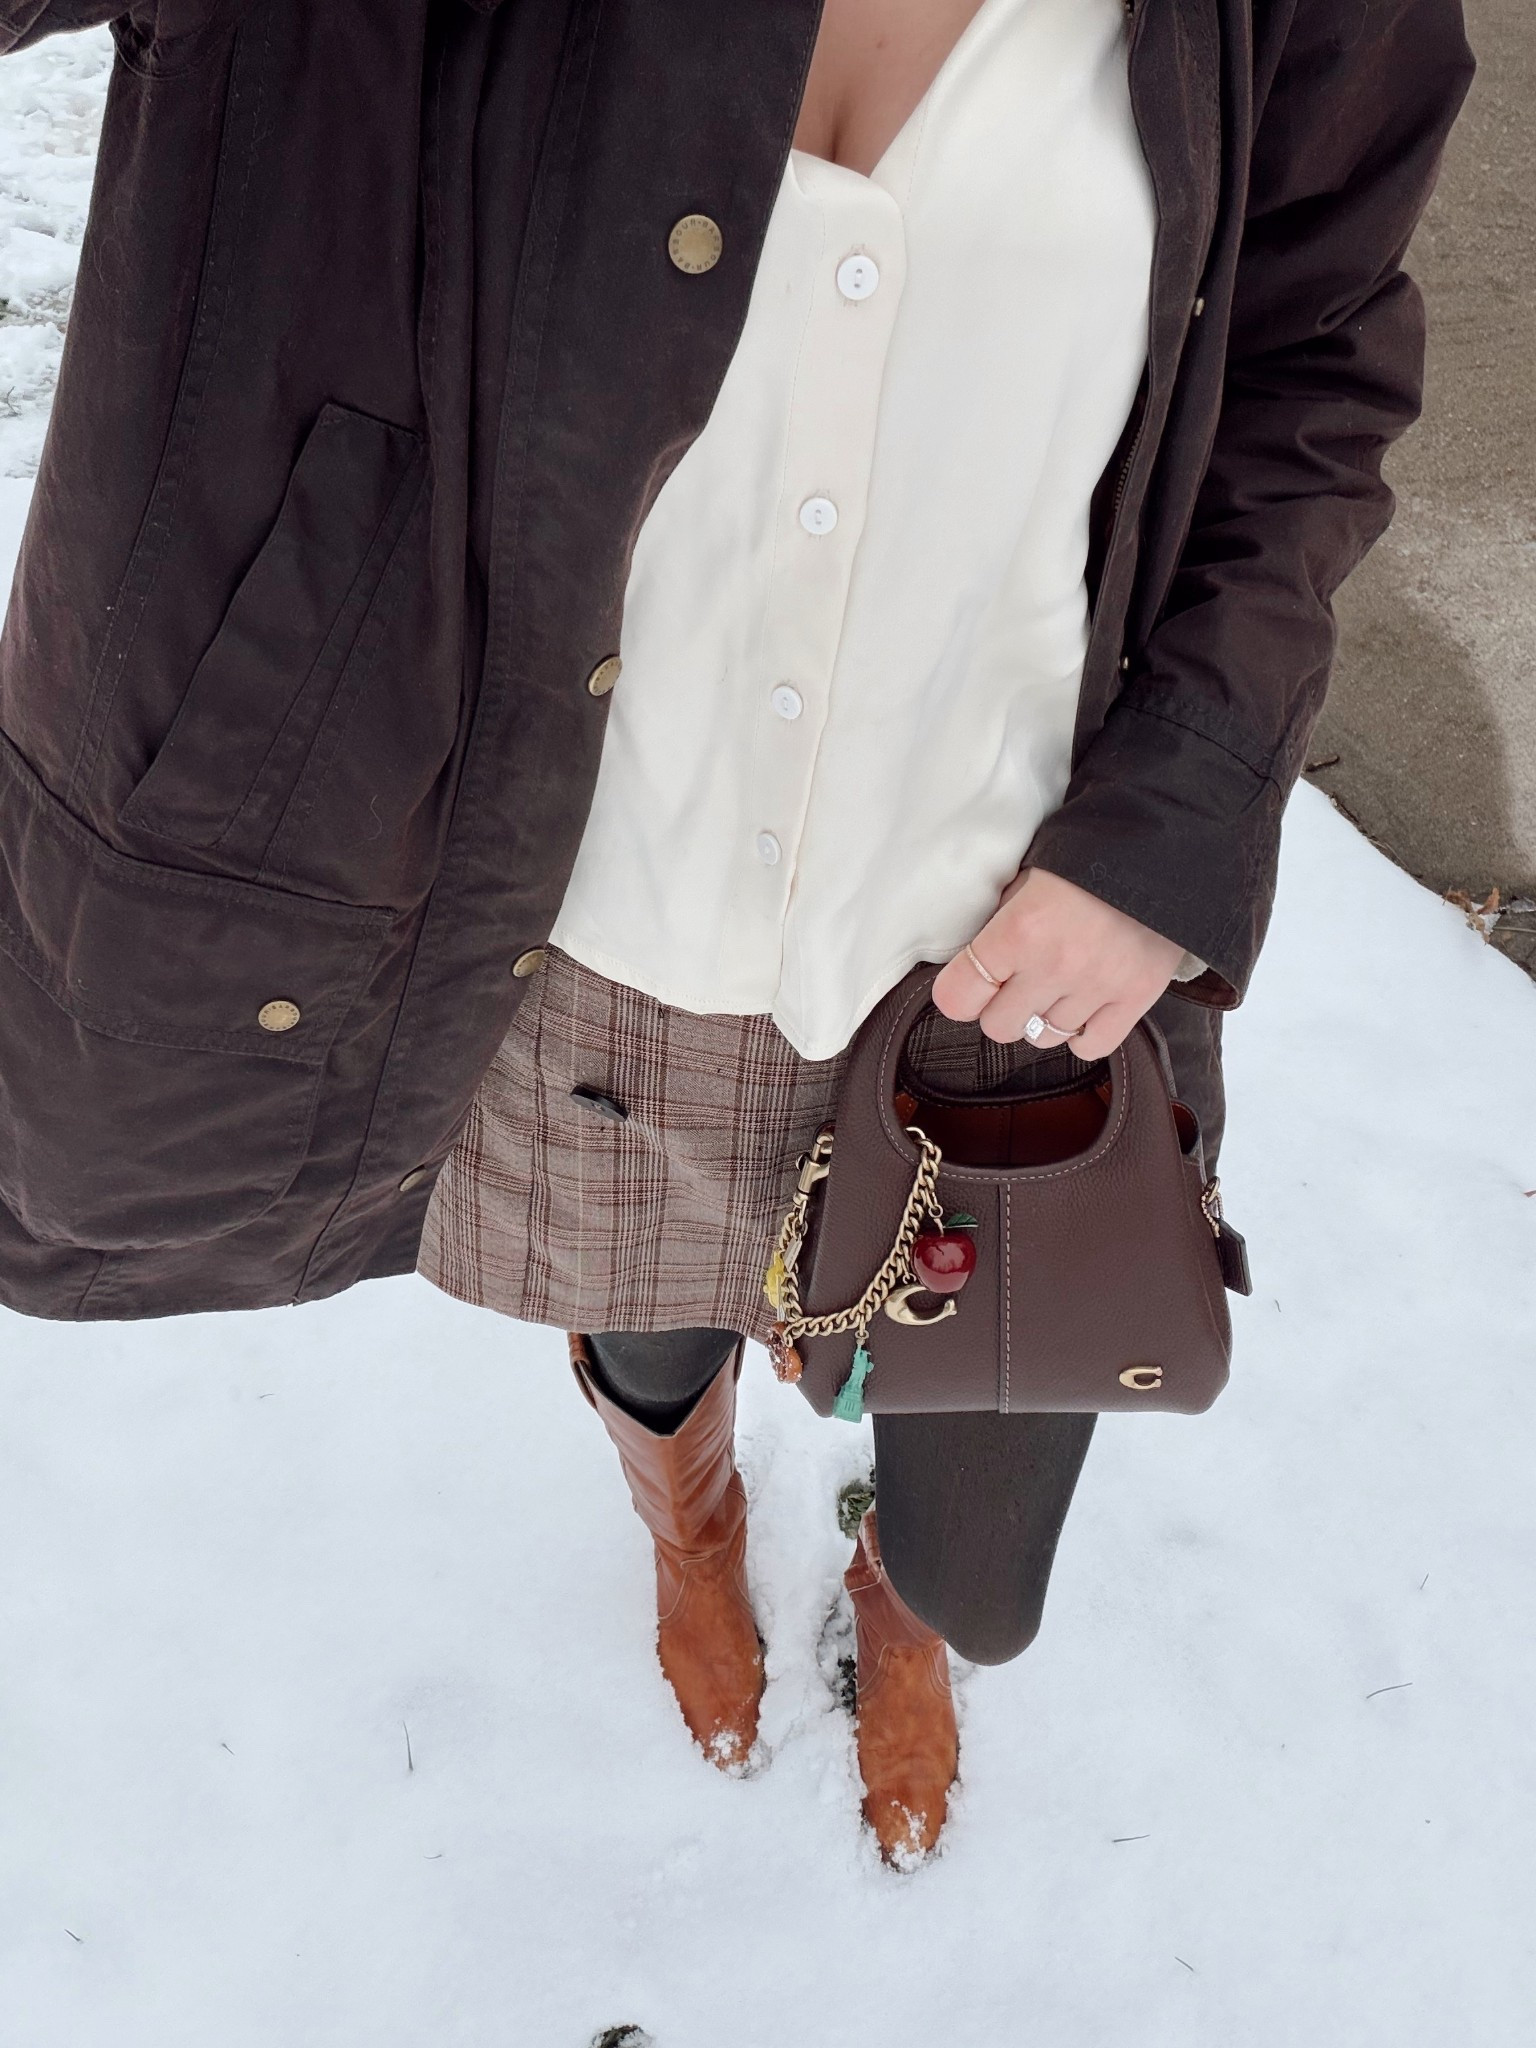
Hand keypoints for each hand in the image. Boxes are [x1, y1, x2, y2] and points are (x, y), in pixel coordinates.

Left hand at [931, 867, 1185, 1058]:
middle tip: (1018, 981)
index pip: (958, 997)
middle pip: (998, 1027)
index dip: (959, 992)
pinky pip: (1090, 1047)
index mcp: (1018, 929)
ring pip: (1043, 1038)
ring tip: (1059, 984)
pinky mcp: (1136, 998)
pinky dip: (1084, 1033)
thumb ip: (999, 920)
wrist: (1163, 848)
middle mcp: (1054, 966)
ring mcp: (1097, 987)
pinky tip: (1085, 1005)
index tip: (969, 983)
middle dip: (1002, 1006)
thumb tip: (973, 961)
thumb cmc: (1088, 855)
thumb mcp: (1027, 876)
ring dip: (1045, 1017)